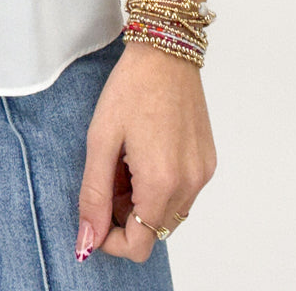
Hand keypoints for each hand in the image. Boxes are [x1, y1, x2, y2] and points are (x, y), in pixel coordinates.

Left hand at [76, 41, 215, 262]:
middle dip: (125, 215)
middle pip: (154, 231)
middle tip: (109, 173)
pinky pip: (183, 193)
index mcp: (162, 181)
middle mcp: (190, 184)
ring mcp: (202, 173)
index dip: (111, 239)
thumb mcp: (100, 139)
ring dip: (143, 202)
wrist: (166, 50)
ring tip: (126, 160)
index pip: (139, 246)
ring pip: (169, 214)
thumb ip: (93, 195)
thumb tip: (87, 241)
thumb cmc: (130, 87)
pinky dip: (161, 187)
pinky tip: (145, 153)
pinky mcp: (208, 161)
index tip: (95, 212)